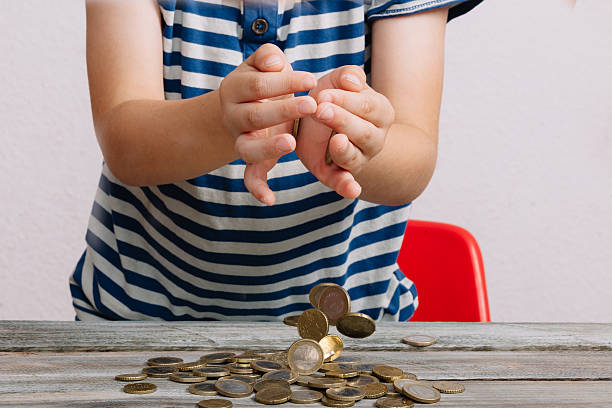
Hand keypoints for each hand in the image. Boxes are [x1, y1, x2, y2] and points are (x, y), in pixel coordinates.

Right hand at [218, 43, 316, 204]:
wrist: (247, 105)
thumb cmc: (264, 79)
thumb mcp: (264, 63)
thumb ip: (268, 57)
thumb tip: (275, 63)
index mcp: (235, 88)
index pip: (258, 84)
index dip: (284, 81)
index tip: (311, 79)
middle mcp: (233, 117)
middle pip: (254, 115)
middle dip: (283, 110)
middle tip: (312, 105)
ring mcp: (240, 141)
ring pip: (247, 149)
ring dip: (269, 147)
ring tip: (291, 142)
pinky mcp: (252, 160)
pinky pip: (250, 177)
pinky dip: (258, 189)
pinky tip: (270, 199)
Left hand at [295, 66, 394, 198]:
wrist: (311, 122)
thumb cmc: (331, 97)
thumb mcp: (337, 80)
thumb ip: (347, 76)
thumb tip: (353, 82)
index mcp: (380, 112)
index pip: (368, 106)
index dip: (346, 100)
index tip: (323, 94)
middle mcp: (374, 138)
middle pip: (363, 132)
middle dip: (342, 120)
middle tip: (321, 109)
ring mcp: (359, 158)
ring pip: (354, 157)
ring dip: (344, 150)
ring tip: (335, 141)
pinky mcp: (339, 174)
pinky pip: (345, 183)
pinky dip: (348, 188)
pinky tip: (351, 191)